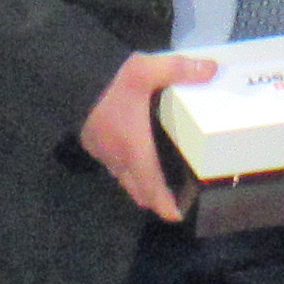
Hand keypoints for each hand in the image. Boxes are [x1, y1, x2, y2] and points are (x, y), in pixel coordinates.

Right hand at [79, 51, 220, 220]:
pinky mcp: (91, 144)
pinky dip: (125, 168)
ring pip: (124, 179)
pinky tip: (133, 154)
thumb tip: (213, 69)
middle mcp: (118, 158)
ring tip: (157, 178)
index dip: (165, 205)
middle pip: (138, 191)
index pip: (152, 188)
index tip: (177, 215)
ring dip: (140, 184)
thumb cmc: (111, 81)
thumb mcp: (148, 69)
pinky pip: (112, 166)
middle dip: (155, 199)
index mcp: (136, 149)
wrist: (70, 77)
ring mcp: (103, 153)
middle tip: (173, 198)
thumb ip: (181, 70)